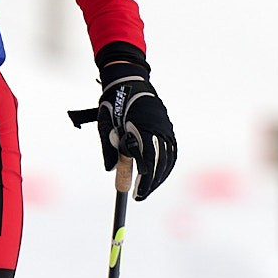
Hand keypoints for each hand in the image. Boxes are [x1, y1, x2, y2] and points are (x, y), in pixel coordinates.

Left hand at [80, 56, 176, 200]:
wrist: (129, 81)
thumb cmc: (114, 103)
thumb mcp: (106, 126)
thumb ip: (109, 149)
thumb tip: (113, 172)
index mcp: (143, 127)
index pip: (147, 161)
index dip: (143, 181)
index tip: (135, 195)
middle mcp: (158, 128)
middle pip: (160, 163)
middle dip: (151, 182)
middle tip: (140, 196)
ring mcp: (166, 127)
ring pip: (168, 158)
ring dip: (159, 176)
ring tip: (148, 188)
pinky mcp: (168, 127)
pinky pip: (170, 151)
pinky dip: (165, 165)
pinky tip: (159, 174)